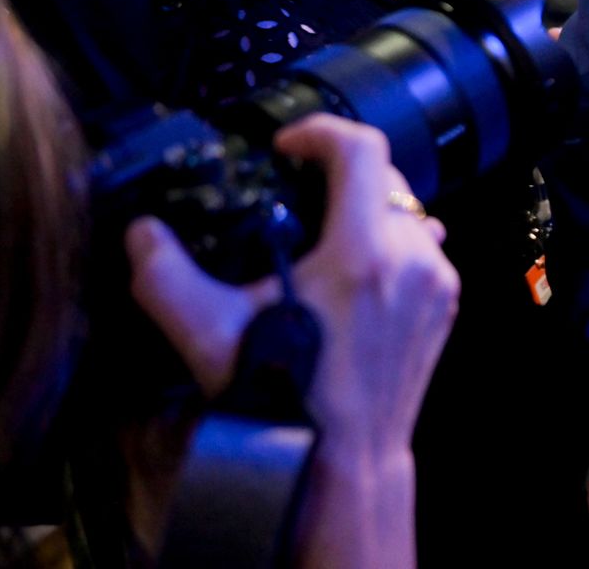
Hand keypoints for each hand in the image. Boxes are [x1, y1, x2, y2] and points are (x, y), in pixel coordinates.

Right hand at [127, 115, 458, 453]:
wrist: (344, 457)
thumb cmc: (283, 399)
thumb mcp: (210, 336)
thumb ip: (164, 278)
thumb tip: (143, 235)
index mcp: (362, 254)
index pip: (360, 149)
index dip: (319, 131)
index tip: (288, 145)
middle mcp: (411, 260)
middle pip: (386, 176)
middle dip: (340, 172)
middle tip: (298, 189)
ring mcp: (436, 282)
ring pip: (407, 214)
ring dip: (367, 210)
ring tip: (322, 235)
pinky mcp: (445, 305)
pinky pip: (423, 250)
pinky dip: (390, 247)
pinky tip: (352, 275)